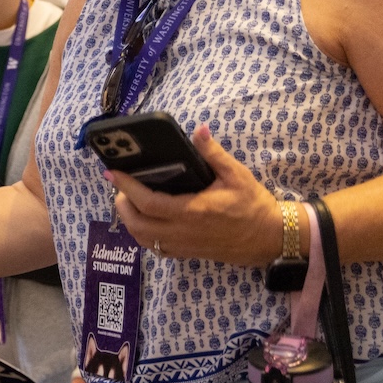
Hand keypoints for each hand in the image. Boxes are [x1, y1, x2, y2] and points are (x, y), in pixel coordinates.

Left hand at [104, 124, 277, 265]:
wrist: (270, 237)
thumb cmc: (254, 205)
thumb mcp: (236, 175)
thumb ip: (213, 153)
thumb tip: (199, 130)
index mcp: (192, 211)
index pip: (148, 202)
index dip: (127, 187)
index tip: (112, 173)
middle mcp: (183, 232)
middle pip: (137, 224)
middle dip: (122, 204)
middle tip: (121, 187)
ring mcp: (184, 245)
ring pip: (143, 239)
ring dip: (130, 221)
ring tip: (129, 201)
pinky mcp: (187, 253)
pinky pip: (156, 248)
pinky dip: (143, 235)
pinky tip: (146, 220)